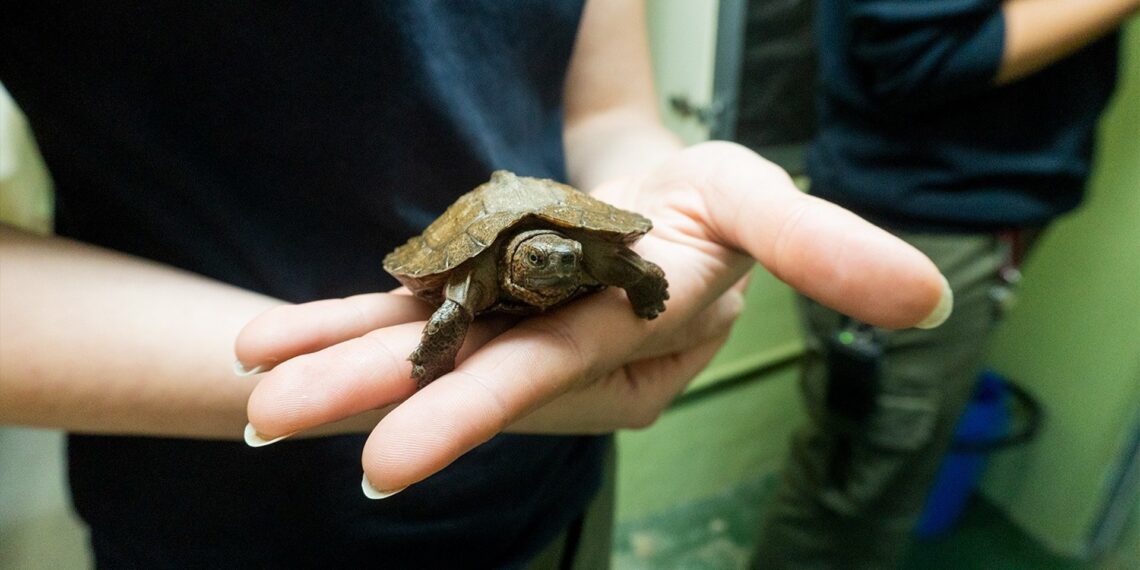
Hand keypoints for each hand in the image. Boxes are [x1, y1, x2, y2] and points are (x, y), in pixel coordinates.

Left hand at [237, 141, 949, 496]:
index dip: (476, 406)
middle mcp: (569, 339)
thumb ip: (826, 246)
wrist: (671, 205)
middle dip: (371, 400)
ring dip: (338, 365)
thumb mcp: (767, 201)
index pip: (558, 366)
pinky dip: (344, 320)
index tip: (386, 458)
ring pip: (430, 347)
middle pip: (471, 370)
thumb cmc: (719, 206)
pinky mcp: (488, 293)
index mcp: (635, 324)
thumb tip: (925, 298)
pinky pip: (415, 311)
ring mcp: (519, 320)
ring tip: (253, 391)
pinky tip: (269, 343)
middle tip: (271, 425)